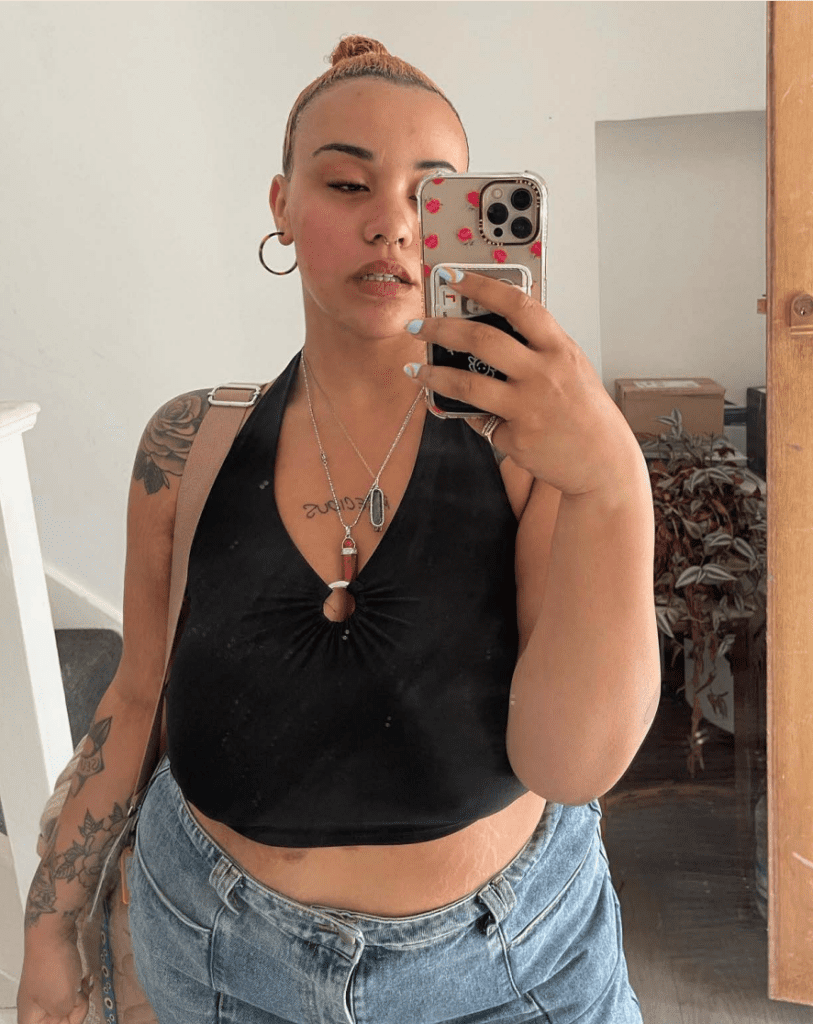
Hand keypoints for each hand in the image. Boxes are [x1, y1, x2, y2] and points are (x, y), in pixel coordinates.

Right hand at [17, 932, 89, 1023]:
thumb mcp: (62, 1002)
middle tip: (79, 997)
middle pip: (60, 1020)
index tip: (72, 1011)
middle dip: (76, 1009)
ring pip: (67, 1004)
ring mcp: (45, 991)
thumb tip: (69, 1011)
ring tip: (82, 985)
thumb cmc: (52, 965)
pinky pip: (70, 990)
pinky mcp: (56, 978)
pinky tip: (84, 979)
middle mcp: (35, 1007)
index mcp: (30, 1017)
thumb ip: (66, 1017)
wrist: (53, 935)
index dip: (66, 1023)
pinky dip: (79, 986)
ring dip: (80, 996)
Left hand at [404, 269, 640, 496]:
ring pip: (467, 384)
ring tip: (415, 370)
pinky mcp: (516, 438)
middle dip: (441, 329)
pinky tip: (459, 412)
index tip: (452, 275)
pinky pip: (480, 422)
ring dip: (434, 375)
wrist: (604, 462)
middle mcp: (543, 375)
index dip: (481, 286)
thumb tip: (490, 331)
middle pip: (482, 340)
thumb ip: (537, 349)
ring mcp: (528, 408)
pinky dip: (469, 415)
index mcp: (560, 350)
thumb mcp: (571, 368)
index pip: (517, 305)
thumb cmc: (585, 413)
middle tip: (418, 326)